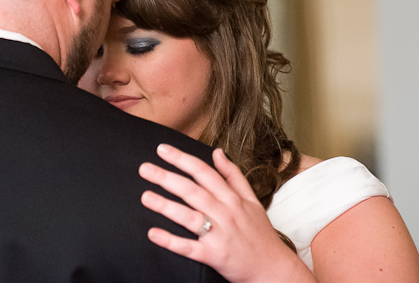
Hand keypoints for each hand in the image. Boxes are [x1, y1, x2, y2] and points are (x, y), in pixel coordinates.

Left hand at [139, 144, 316, 282]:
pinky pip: (189, 247)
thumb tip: (217, 152)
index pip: (204, 172)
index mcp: (232, 198)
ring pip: (189, 217)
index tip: (163, 149)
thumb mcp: (252, 200)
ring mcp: (219, 235)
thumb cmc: (260, 234)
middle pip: (193, 191)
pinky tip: (153, 233)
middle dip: (167, 178)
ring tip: (145, 196)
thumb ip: (233, 175)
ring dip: (166, 206)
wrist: (273, 269)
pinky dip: (171, 241)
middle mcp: (225, 213)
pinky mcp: (214, 256)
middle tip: (145, 168)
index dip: (183, 159)